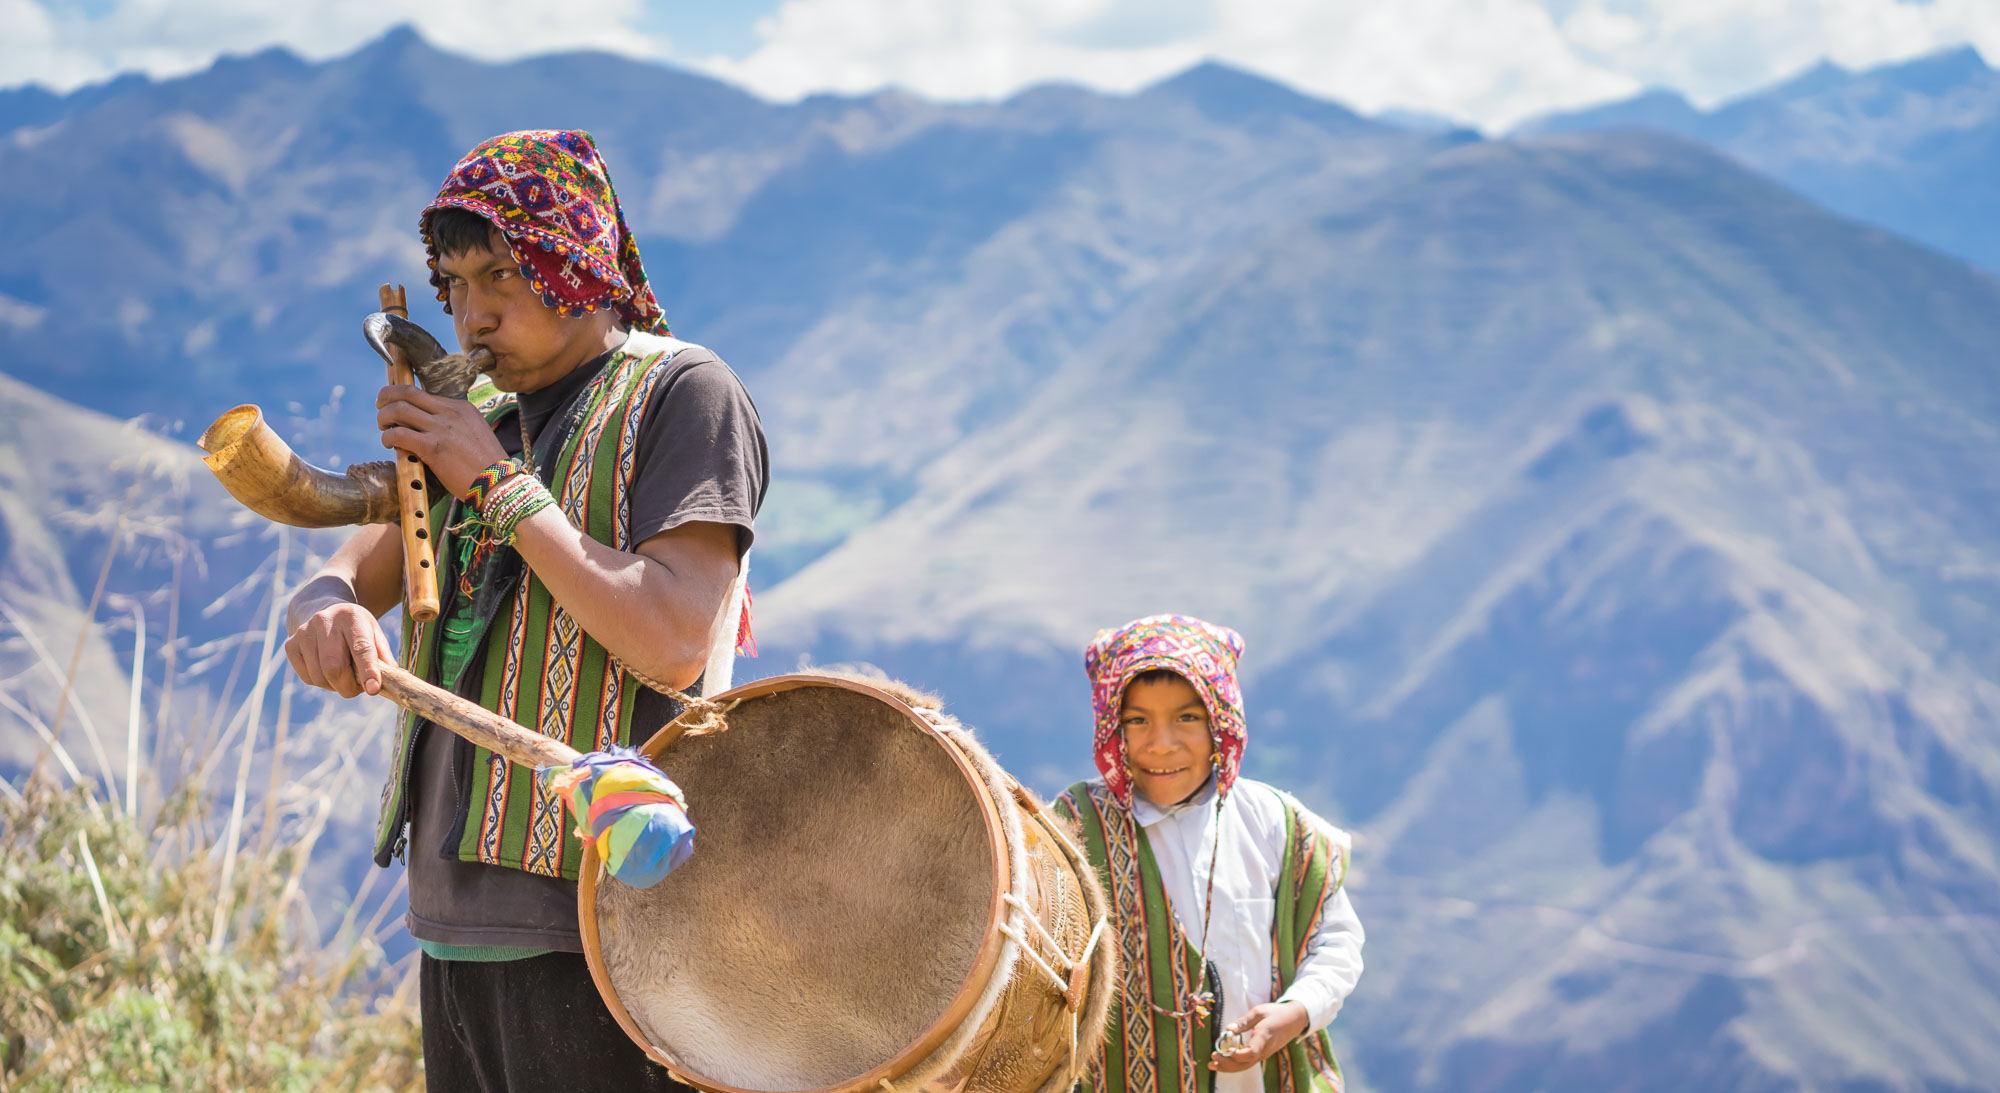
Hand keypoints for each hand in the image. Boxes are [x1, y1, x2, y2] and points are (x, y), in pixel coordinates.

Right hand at [284, 602, 394, 697]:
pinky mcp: (290, 645)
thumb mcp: (374, 633)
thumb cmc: (355, 628)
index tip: (373, 689)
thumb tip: (391, 683)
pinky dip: (321, 682)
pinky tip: (327, 669)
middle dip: (348, 686)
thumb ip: (382, 657)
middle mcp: (324, 621)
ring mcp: (304, 632)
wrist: (323, 609)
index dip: (367, 671)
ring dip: (335, 686)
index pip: (361, 648)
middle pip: (334, 667)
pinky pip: (307, 678)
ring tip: (344, 675)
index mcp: (352, 617)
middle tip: (358, 689)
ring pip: (320, 677)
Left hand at [376, 384, 506, 498]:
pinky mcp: (433, 448)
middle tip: (380, 407)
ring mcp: (441, 429)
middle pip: (406, 392)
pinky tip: (389, 444)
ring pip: (398, 410)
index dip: (402, 395)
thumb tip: (428, 427)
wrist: (499, 483)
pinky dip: (388, 437)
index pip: (423, 392)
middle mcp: (449, 413)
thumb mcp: (474, 434)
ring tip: (383, 429)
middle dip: (386, 397)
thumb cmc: (487, 466)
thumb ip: (453, 426)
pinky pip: (399, 434)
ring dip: (384, 417)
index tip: (393, 402)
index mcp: (460, 407)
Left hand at [1210, 1001, 1308, 1072]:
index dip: (1238, 1055)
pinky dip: (1235, 1064)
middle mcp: (1265, 1049)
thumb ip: (1243, 1021)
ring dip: (1229, 1067)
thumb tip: (1228, 1029)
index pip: (1252, 1052)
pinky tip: (1224, 1061)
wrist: (1294, 1020)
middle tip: (1212, 1057)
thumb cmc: (1276, 1013)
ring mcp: (1264, 1053)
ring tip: (1212, 1065)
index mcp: (1264, 1036)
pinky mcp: (1263, 1054)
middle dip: (1227, 1063)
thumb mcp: (1259, 1011)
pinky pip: (1248, 1062)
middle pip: (1245, 1063)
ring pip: (1246, 1065)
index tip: (1225, 1051)